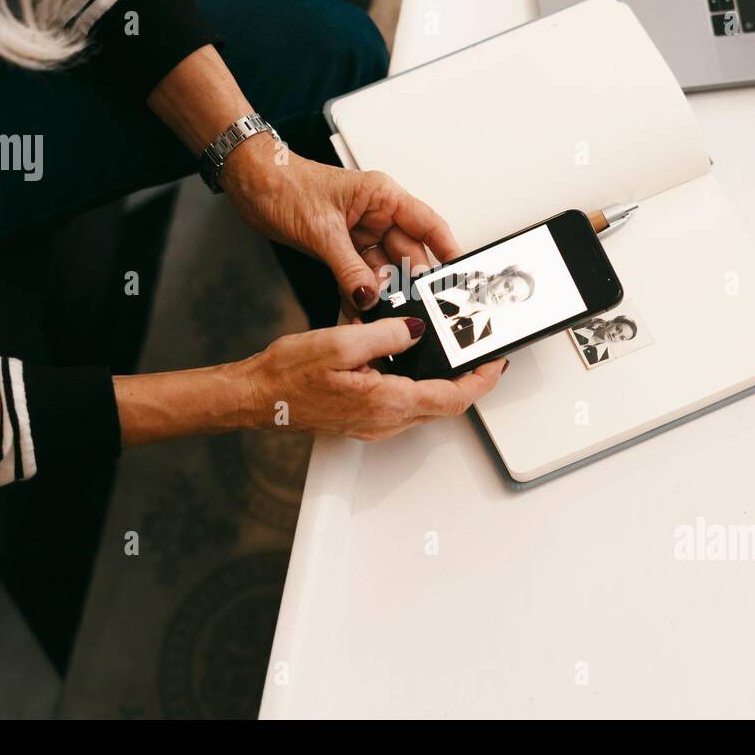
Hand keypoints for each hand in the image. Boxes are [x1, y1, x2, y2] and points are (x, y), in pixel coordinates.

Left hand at [221, 134, 459, 312]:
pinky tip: (358, 311)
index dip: (448, 251)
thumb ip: (348, 268)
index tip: (460, 276)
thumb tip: (370, 295)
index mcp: (382, 196)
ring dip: (381, 294)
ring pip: (383, 270)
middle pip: (407, 255)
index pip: (428, 225)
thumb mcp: (321, 229)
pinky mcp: (342, 249)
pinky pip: (360, 277)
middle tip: (410, 310)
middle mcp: (376, 215)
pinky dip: (359, 294)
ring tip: (380, 315)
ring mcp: (360, 234)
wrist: (250, 183)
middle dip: (408, 284)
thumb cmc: (284, 184)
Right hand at [241, 317, 505, 440]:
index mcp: (386, 401)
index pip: (452, 398)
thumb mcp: (340, 342)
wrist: (258, 397)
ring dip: (444, 382)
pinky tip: (412, 360)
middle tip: (481, 353)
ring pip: (426, 405)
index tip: (495, 362)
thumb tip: (416, 329)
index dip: (481, 381)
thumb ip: (385, 334)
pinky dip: (420, 383)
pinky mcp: (366, 419)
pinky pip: (405, 403)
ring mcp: (376, 424)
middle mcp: (386, 420)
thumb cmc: (288, 375)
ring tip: (453, 353)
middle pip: (445, 404)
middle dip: (469, 380)